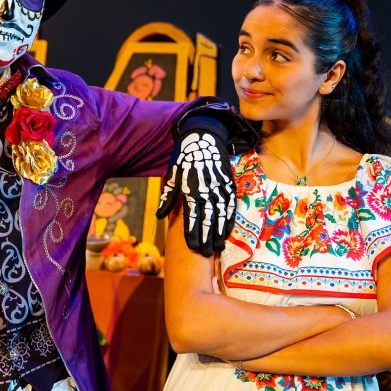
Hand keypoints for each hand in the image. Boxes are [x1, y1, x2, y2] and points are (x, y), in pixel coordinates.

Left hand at [156, 131, 235, 256]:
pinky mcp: (229, 184)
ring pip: (221, 214)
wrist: (203, 137)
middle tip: (206, 254)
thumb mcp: (172, 174)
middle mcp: (206, 189)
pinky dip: (230, 219)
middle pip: (208, 218)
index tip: (192, 247)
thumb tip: (159, 216)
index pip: (191, 215)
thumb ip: (167, 196)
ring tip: (218, 248)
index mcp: (190, 187)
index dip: (192, 232)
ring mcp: (220, 186)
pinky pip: (231, 205)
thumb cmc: (184, 158)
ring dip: (220, 232)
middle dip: (207, 237)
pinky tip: (228, 231)